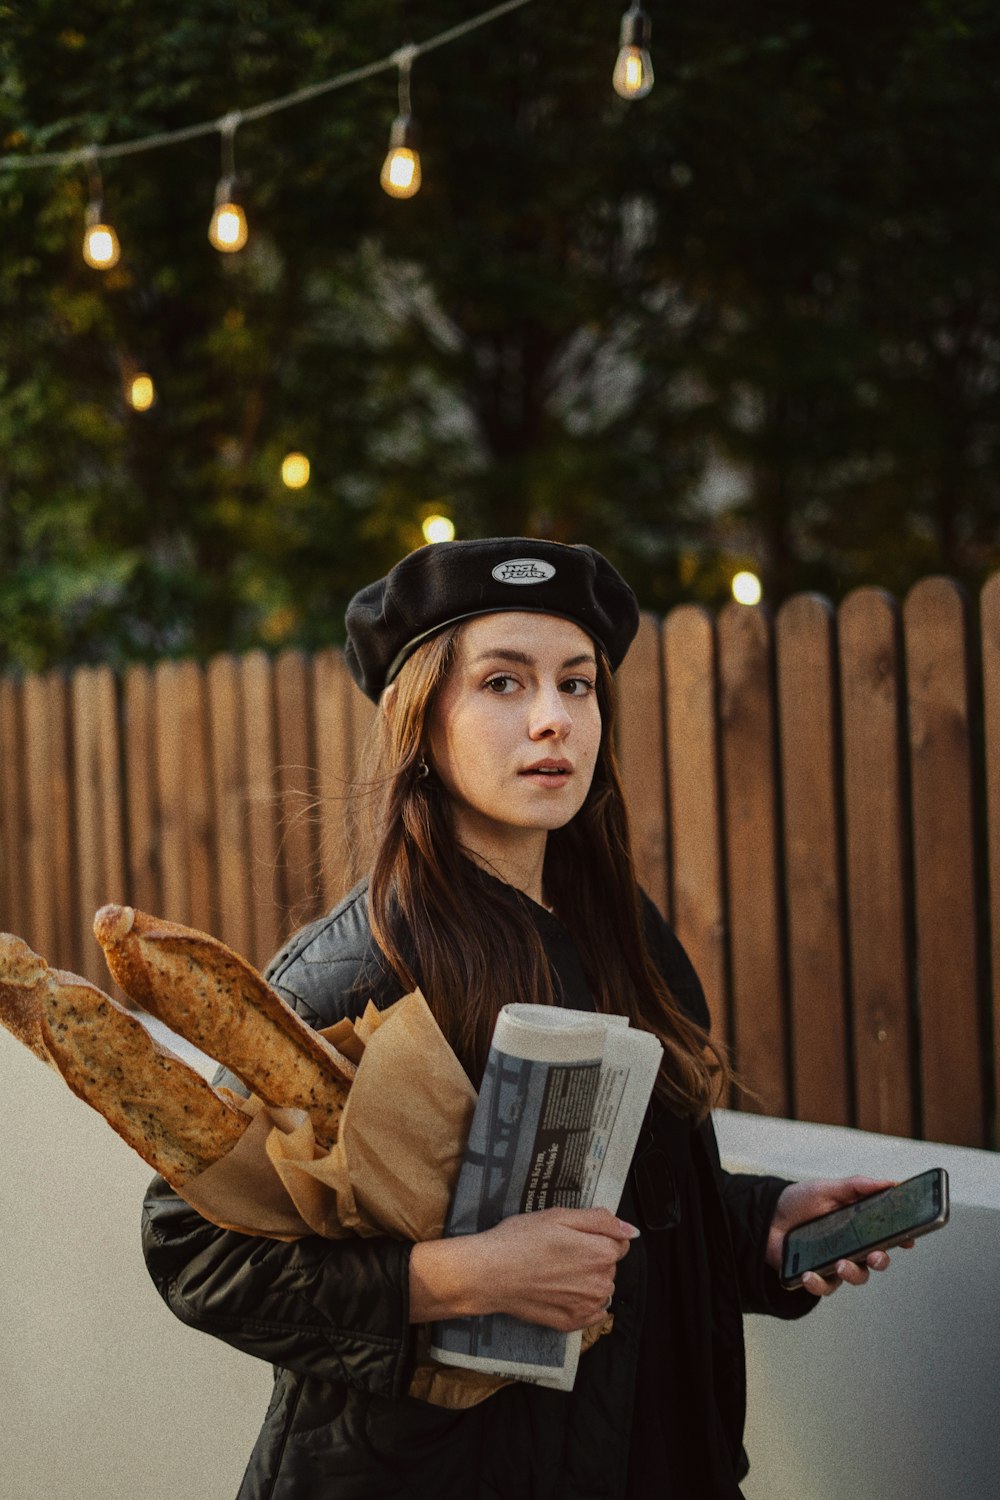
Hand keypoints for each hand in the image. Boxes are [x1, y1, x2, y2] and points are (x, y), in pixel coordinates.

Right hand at [409, 1207, 638, 1330]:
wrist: (489, 1273)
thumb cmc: (521, 1239)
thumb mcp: (560, 1215)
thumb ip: (601, 1220)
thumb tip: (630, 1230)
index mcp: (601, 1253)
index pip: (619, 1242)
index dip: (597, 1235)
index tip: (573, 1235)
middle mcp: (600, 1283)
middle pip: (609, 1265)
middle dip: (591, 1256)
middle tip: (559, 1250)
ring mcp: (587, 1307)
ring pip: (600, 1287)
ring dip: (586, 1279)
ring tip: (554, 1270)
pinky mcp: (572, 1323)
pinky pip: (591, 1312)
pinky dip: (580, 1301)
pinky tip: (558, 1290)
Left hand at [766, 1176, 915, 1296]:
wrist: (765, 1216)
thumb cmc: (799, 1201)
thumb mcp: (827, 1188)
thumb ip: (857, 1186)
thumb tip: (891, 1183)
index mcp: (858, 1223)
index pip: (887, 1233)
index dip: (902, 1238)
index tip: (909, 1239)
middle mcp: (851, 1245)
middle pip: (876, 1259)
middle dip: (880, 1260)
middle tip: (874, 1256)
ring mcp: (835, 1261)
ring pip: (855, 1276)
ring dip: (851, 1273)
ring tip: (839, 1264)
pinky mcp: (816, 1273)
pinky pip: (824, 1286)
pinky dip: (818, 1282)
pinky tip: (809, 1274)